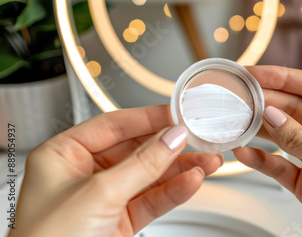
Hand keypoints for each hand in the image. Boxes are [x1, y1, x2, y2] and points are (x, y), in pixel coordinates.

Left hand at [9, 105, 222, 236]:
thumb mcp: (98, 194)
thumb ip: (140, 164)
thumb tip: (170, 138)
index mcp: (63, 155)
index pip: (113, 125)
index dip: (147, 118)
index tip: (176, 114)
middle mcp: (83, 174)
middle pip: (136, 150)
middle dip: (169, 146)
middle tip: (197, 137)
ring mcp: (104, 198)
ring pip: (149, 176)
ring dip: (180, 169)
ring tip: (206, 161)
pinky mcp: (120, 221)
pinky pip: (152, 199)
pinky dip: (174, 191)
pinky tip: (191, 182)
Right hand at [234, 66, 301, 236]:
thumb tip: (273, 116)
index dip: (286, 77)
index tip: (258, 73)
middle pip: (295, 109)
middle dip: (268, 101)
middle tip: (240, 97)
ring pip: (283, 136)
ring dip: (260, 128)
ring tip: (236, 120)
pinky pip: (279, 166)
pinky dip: (261, 159)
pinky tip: (245, 152)